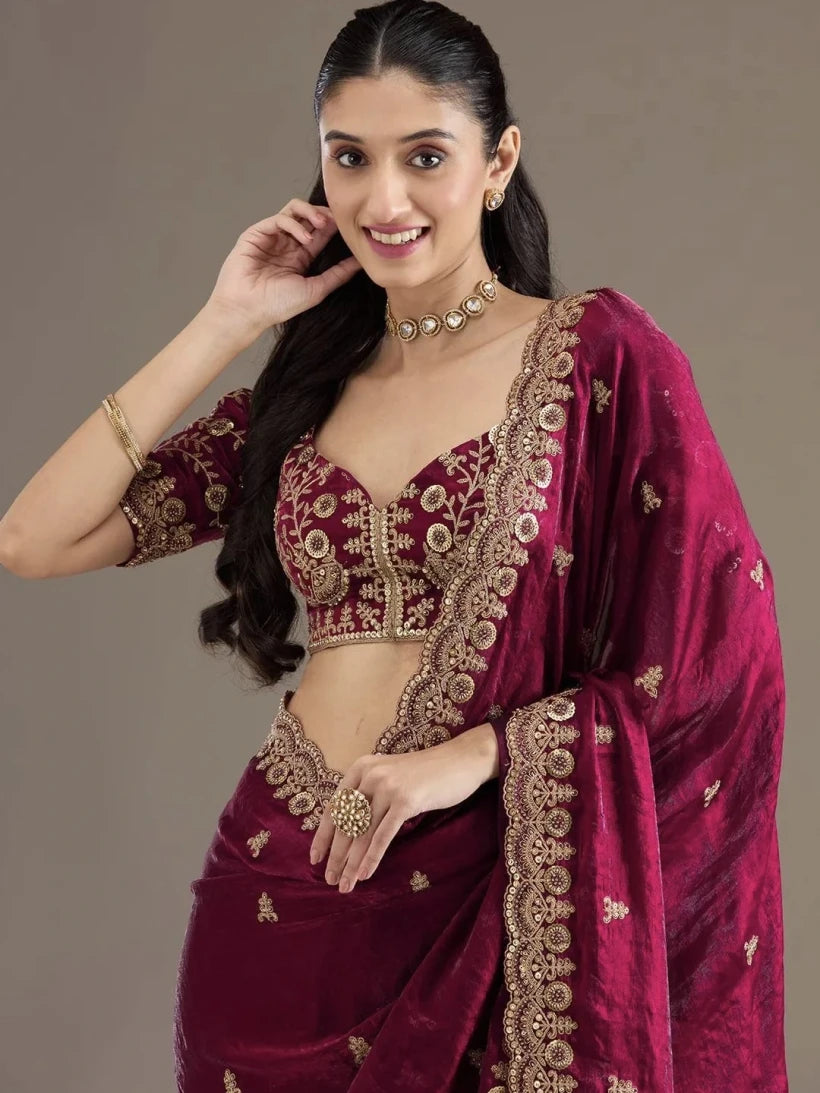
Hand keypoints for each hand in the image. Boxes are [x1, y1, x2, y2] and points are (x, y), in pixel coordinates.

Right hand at [205, 197, 361, 335]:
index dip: (334, 226)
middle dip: (324, 214)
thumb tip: (360, 263)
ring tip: (322, 224)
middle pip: (308, 217)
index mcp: (300, 257)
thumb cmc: (277, 306)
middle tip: (337, 221)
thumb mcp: (316, 289)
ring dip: (310, 213)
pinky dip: (294, 224)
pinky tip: (303, 238)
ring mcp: (271, 238)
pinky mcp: (256, 234)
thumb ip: (338, 274)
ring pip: (293, 210)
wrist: (247, 310)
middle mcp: (286, 244)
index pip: (320, 232)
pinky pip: (278, 219)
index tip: (348, 226)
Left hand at [309, 726, 496, 893]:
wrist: (461, 760)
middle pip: (345, 823)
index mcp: (361, 768)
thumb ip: (369, 794)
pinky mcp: (406, 800)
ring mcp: (388, 787)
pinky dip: (371, 858)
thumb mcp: (389, 776)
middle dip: (336, 856)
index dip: (323, 836)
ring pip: (362, 833)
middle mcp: (370, 775)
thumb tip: (348, 829)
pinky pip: (383, 835)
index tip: (315, 859)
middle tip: (329, 879)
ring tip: (344, 885)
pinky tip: (364, 874)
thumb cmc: (425, 773)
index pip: (334, 807)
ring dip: (351, 863)